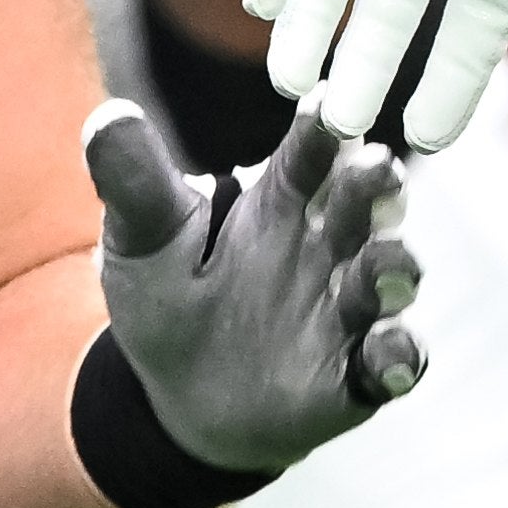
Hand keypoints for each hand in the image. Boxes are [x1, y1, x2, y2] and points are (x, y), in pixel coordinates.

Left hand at [82, 101, 424, 500]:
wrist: (183, 402)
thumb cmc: (169, 305)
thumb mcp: (143, 244)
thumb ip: (135, 186)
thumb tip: (108, 116)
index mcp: (279, 203)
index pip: (307, 154)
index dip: (319, 130)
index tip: (325, 104)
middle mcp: (327, 247)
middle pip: (363, 205)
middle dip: (375, 186)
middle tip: (377, 166)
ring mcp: (348, 309)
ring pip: (388, 277)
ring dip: (394, 267)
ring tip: (386, 263)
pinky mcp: (359, 371)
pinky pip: (394, 360)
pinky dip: (399, 355)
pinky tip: (389, 352)